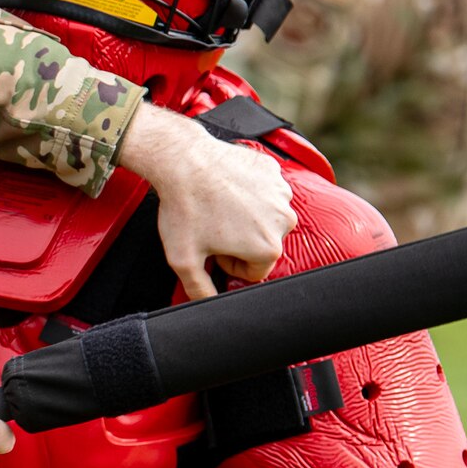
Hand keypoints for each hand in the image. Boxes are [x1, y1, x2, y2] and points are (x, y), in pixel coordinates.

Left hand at [119, 106, 295, 299]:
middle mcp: (284, 220)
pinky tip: (225, 188)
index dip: (228, 263)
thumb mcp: (184, 260)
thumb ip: (199, 290)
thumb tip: (208, 306)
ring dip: (245, 217)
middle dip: (239, 241)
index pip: (254, 271)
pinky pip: (264, 192)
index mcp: (267, 247)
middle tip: (211, 226)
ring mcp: (282, 193)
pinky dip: (248, 192)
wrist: (182, 161)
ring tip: (217, 207)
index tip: (212, 248)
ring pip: (265, 218)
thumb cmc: (184, 208)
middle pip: (262, 245)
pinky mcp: (274, 172)